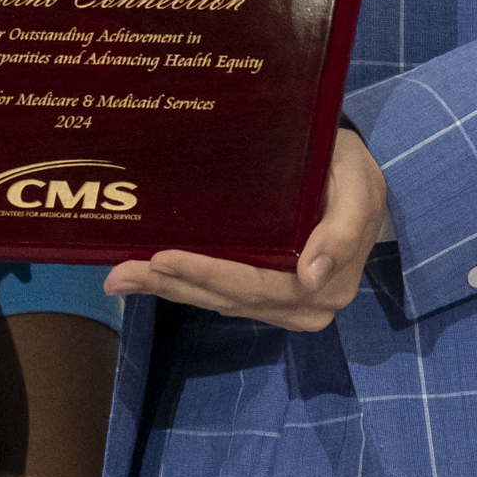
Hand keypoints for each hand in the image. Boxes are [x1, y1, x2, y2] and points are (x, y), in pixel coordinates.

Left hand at [105, 127, 386, 330]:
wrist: (349, 175)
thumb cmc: (350, 172)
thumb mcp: (359, 186)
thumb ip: (342, 231)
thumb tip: (311, 278)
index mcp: (326, 284)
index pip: (257, 285)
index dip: (208, 275)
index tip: (163, 258)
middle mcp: (302, 305)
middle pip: (229, 299)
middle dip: (174, 285)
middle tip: (120, 273)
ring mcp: (279, 304)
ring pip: (215, 300)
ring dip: (166, 289)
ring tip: (118, 277)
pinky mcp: (260, 296)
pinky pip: (217, 294)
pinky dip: (179, 285)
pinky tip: (141, 277)